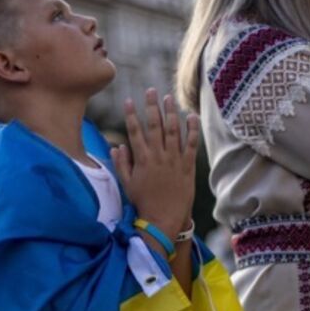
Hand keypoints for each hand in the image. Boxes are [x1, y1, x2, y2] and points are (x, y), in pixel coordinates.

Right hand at [112, 88, 199, 242]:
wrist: (163, 219)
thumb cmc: (143, 203)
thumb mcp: (127, 184)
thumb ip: (121, 163)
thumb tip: (117, 146)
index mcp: (142, 159)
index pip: (134, 131)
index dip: (131, 114)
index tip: (128, 100)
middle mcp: (158, 156)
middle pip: (154, 126)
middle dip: (151, 106)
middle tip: (151, 91)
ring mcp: (174, 160)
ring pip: (173, 130)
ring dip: (170, 113)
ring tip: (168, 98)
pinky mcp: (187, 166)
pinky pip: (191, 144)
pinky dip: (192, 129)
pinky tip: (191, 116)